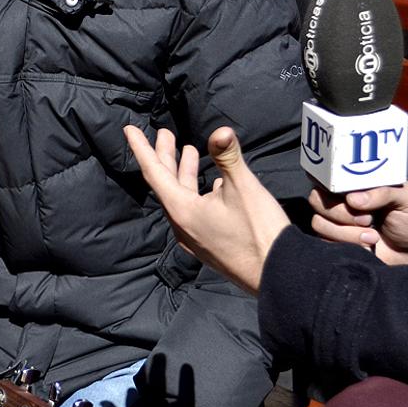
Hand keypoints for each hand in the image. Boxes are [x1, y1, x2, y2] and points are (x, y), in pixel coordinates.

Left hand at [124, 126, 289, 293]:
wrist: (278, 276)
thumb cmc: (259, 232)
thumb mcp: (244, 188)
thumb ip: (228, 157)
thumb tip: (221, 131)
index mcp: (182, 211)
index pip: (153, 173)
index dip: (141, 149)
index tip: (128, 130)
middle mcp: (183, 226)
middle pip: (167, 184)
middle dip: (166, 156)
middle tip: (165, 133)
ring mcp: (195, 238)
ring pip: (182, 198)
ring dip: (184, 173)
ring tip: (189, 151)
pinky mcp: (209, 245)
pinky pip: (194, 212)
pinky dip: (197, 192)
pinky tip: (214, 183)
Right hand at [308, 183, 407, 265]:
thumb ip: (385, 192)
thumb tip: (352, 198)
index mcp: (354, 184)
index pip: (327, 175)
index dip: (329, 183)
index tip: (347, 195)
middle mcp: (340, 200)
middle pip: (317, 198)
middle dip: (341, 211)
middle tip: (367, 218)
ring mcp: (335, 222)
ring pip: (319, 221)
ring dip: (347, 232)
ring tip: (373, 236)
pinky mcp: (334, 241)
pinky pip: (324, 240)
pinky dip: (347, 243)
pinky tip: (367, 245)